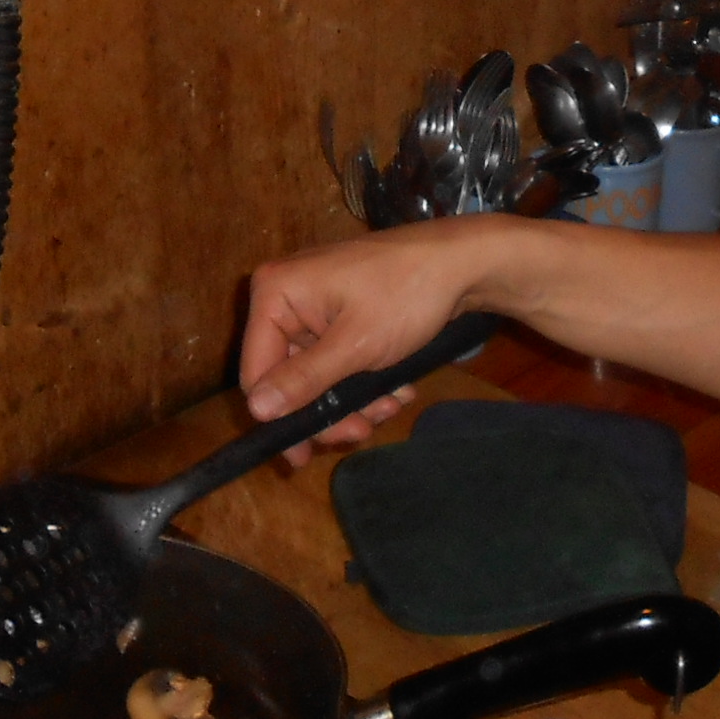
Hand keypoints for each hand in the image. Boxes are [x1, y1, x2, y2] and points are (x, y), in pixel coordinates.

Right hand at [241, 221, 503, 464]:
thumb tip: (255, 409)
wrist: (463, 262)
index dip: (278, 416)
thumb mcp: (355, 346)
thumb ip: (304, 380)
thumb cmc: (407, 294)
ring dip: (353, 401)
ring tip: (392, 406)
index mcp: (276, 292)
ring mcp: (314, 305)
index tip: (303, 455)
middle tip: (364, 430)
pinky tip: (396, 390)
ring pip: (316, 374)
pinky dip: (362, 381)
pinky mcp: (339, 314)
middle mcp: (286, 295)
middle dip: (329, 409)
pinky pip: (337, 359)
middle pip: (288, 376)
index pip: (256, 369)